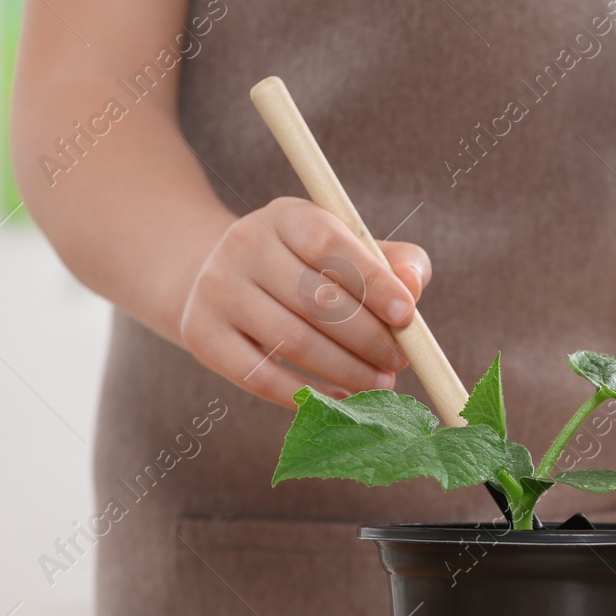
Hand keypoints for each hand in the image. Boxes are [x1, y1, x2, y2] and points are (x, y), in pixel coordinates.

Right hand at [178, 197, 430, 406]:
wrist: (229, 281)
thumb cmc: (310, 269)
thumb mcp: (351, 250)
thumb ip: (392, 262)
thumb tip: (412, 288)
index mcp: (286, 215)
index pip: (329, 245)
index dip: (372, 282)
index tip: (408, 316)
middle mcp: (244, 244)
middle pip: (314, 299)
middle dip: (368, 337)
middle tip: (399, 361)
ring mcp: (217, 290)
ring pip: (293, 342)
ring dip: (346, 371)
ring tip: (380, 383)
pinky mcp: (202, 335)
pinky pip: (261, 377)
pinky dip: (308, 394)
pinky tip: (342, 399)